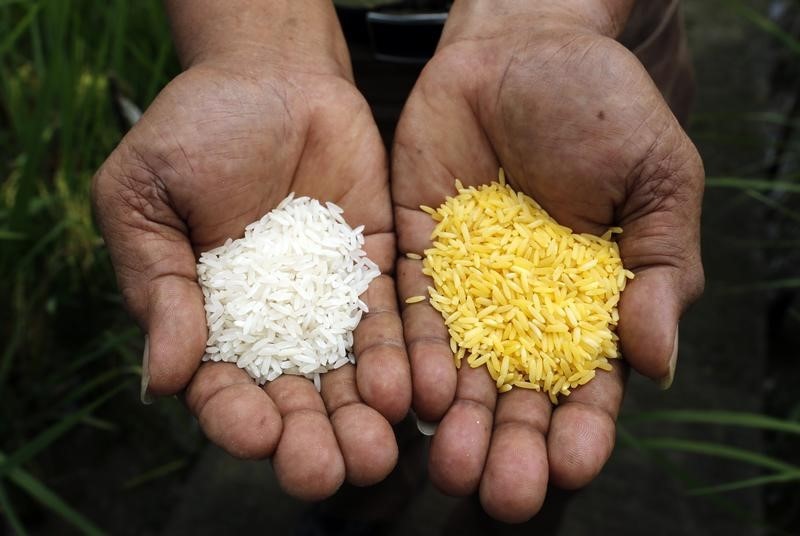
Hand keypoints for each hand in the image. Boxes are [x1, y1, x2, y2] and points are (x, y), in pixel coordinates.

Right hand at [93, 1, 409, 500]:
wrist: (272, 77)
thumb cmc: (195, 131)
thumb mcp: (146, 198)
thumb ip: (157, 283)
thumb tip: (164, 374)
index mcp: (209, 319)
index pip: (222, 386)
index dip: (237, 417)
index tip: (259, 437)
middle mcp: (275, 325)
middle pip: (294, 397)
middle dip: (311, 438)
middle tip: (330, 471)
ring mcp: (330, 301)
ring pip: (348, 373)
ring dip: (362, 415)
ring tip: (378, 451)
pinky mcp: (378, 270)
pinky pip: (393, 321)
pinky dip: (401, 357)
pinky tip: (413, 391)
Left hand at [393, 0, 703, 521]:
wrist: (523, 47)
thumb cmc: (603, 107)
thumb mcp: (656, 180)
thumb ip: (657, 268)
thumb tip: (657, 359)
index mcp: (590, 299)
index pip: (588, 380)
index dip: (584, 427)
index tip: (573, 466)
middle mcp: (523, 306)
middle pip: (517, 392)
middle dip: (512, 444)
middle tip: (502, 494)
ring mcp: (467, 284)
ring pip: (460, 368)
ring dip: (456, 419)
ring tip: (450, 465)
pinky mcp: (417, 253)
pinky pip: (412, 313)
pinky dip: (413, 355)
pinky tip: (413, 395)